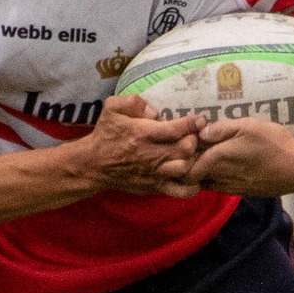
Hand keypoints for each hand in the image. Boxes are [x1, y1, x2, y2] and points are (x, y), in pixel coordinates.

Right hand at [78, 96, 204, 195]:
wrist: (94, 164)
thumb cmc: (106, 135)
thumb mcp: (112, 108)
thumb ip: (133, 102)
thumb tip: (155, 111)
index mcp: (142, 133)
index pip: (175, 129)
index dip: (192, 123)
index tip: (199, 120)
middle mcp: (150, 155)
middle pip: (185, 149)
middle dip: (194, 140)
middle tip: (193, 136)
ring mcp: (154, 173)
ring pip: (185, 169)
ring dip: (194, 160)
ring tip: (193, 154)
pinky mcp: (154, 187)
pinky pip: (180, 191)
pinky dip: (192, 186)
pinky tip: (193, 176)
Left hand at [185, 117, 293, 195]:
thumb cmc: (274, 143)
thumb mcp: (248, 126)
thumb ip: (221, 128)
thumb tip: (200, 132)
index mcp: (218, 160)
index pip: (186, 168)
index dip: (181, 159)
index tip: (184, 146)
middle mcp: (221, 177)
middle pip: (194, 177)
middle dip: (189, 166)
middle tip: (193, 150)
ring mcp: (232, 187)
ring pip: (206, 183)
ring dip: (203, 173)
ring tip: (209, 157)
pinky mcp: (242, 192)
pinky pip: (221, 187)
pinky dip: (216, 179)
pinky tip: (226, 166)